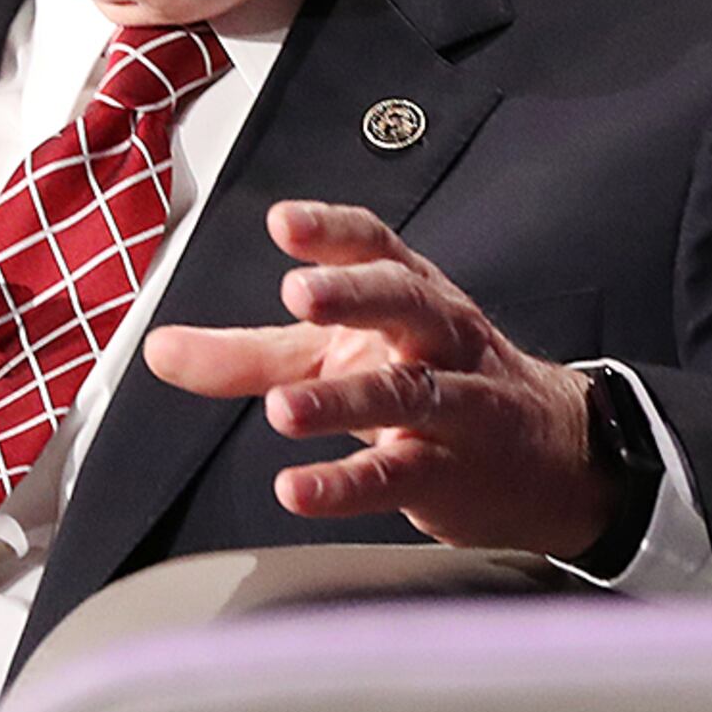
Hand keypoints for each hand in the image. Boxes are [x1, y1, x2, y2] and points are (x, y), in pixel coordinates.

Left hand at [142, 201, 611, 558]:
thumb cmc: (436, 384)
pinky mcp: (451, 473)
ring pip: (406, 393)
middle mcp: (439, 338)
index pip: (379, 247)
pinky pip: (398, 477)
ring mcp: (455, 405)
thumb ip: (250, 354)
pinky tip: (298, 490)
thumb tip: (158, 350)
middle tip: (300, 295)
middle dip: (356, 294)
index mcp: (414, 295)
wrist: (552, 459)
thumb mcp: (345, 355)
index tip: (284, 221)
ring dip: (344, 400)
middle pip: (406, 303)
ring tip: (283, 410)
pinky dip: (347, 485)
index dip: (334, 231)